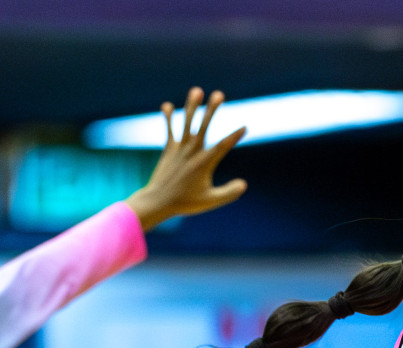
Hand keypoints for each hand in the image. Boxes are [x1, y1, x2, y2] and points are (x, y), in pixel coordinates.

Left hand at [125, 87, 248, 230]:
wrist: (158, 201)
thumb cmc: (186, 203)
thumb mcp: (211, 201)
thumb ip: (229, 192)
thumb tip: (243, 184)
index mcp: (204, 163)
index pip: (223, 146)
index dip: (234, 136)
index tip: (244, 127)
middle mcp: (192, 152)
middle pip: (204, 126)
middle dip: (211, 109)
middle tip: (219, 94)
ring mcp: (179, 149)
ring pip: (187, 123)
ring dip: (192, 106)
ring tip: (197, 90)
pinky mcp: (169, 150)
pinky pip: (169, 130)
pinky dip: (168, 118)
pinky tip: (167, 105)